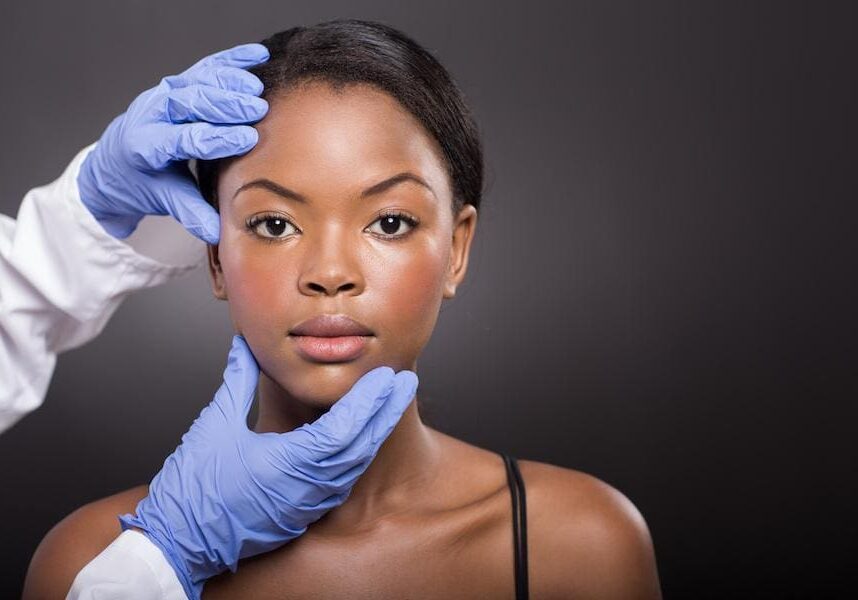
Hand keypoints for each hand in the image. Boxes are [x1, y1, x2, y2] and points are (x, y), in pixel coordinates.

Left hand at [76, 43, 269, 242]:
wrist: (114, 164)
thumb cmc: (140, 183)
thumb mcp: (162, 200)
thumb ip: (190, 212)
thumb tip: (218, 231)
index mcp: (144, 145)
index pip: (183, 138)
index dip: (216, 138)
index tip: (247, 139)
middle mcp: (150, 114)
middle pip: (188, 102)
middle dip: (224, 104)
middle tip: (257, 108)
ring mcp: (162, 95)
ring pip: (196, 80)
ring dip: (228, 80)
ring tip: (257, 87)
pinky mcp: (176, 84)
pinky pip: (204, 68)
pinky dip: (231, 60)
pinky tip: (256, 56)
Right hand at [118, 335, 417, 598]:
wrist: (178, 542)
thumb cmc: (193, 487)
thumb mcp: (215, 424)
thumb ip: (237, 380)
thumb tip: (245, 344)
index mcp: (291, 463)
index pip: (346, 427)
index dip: (370, 400)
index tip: (388, 375)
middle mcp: (308, 487)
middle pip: (362, 446)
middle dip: (385, 412)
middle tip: (405, 382)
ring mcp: (308, 505)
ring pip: (355, 466)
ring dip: (375, 433)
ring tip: (389, 405)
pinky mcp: (303, 514)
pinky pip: (342, 482)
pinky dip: (357, 456)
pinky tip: (364, 439)